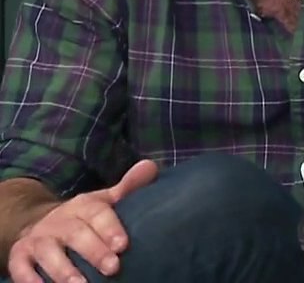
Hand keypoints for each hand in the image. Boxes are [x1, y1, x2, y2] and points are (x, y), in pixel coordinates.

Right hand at [7, 159, 159, 282]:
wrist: (39, 222)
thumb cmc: (83, 218)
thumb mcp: (103, 201)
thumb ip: (128, 188)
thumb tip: (150, 166)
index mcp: (83, 206)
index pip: (97, 213)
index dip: (110, 228)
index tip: (123, 245)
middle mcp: (59, 220)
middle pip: (76, 233)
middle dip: (94, 251)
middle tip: (112, 268)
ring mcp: (38, 238)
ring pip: (48, 252)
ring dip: (63, 270)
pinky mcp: (20, 255)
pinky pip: (20, 266)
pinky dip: (28, 278)